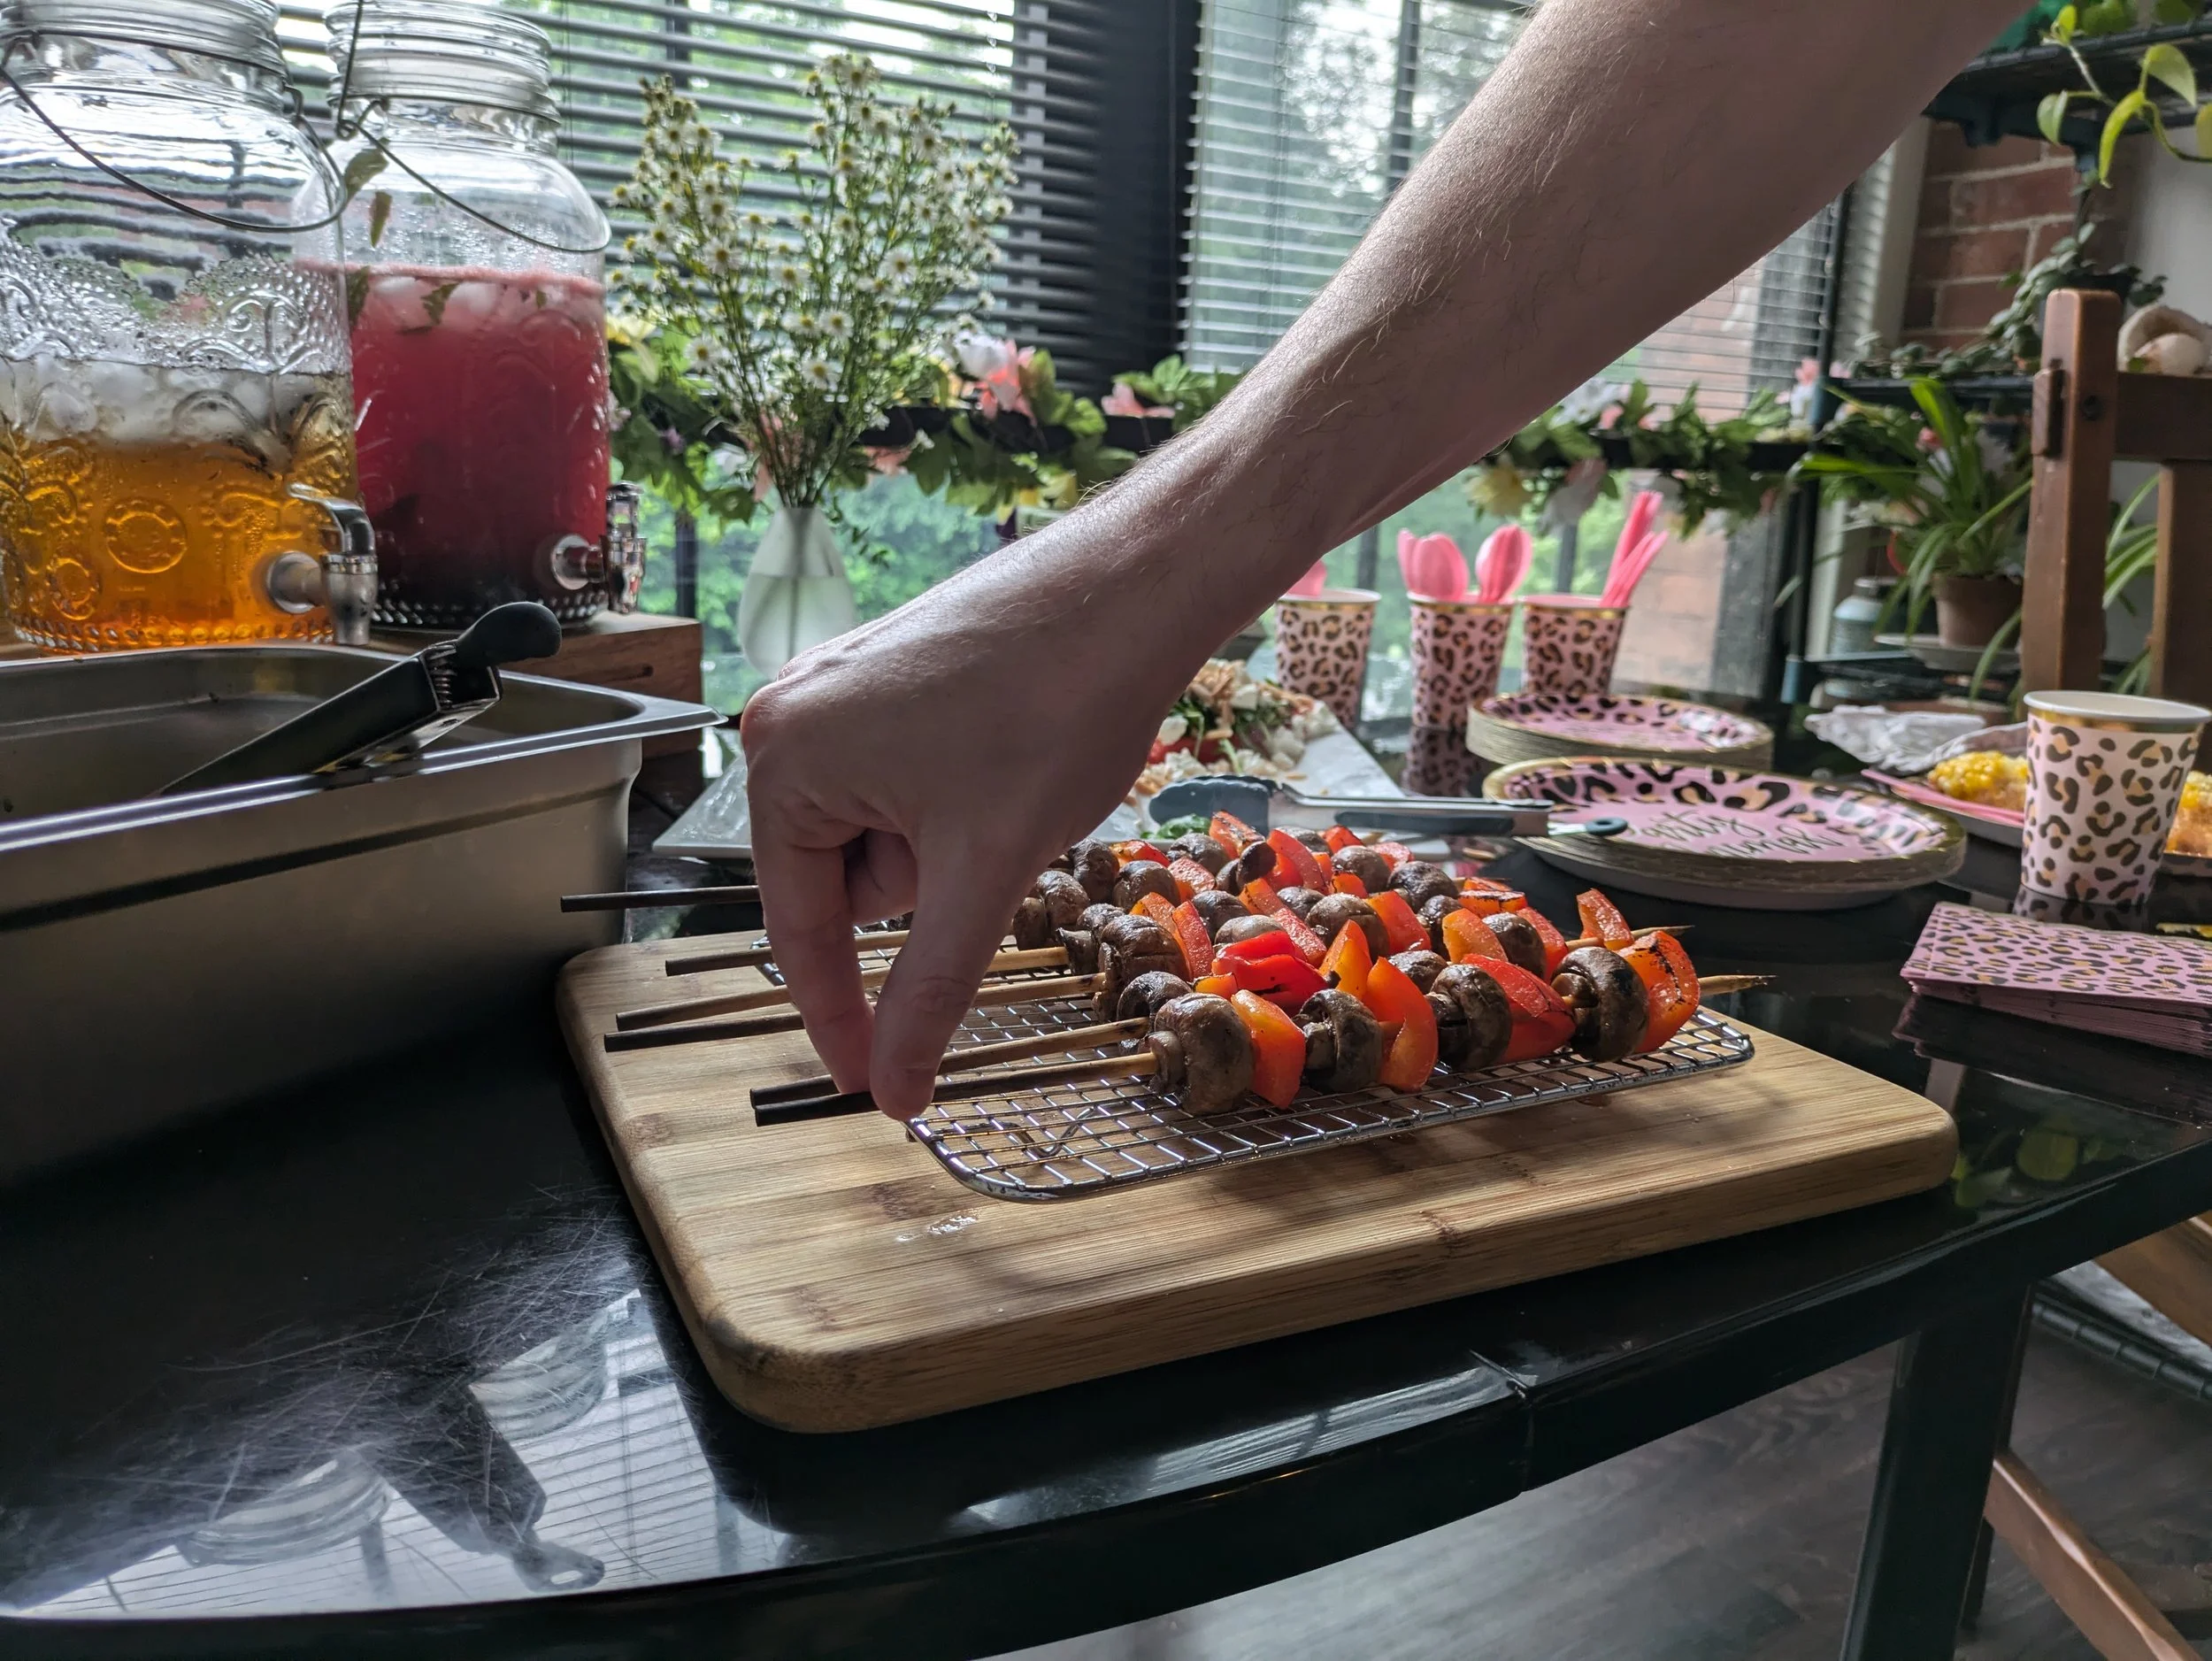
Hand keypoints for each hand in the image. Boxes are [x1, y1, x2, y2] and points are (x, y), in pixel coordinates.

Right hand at [741, 530, 1191, 1119]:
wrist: (1131, 591)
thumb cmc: (1053, 709)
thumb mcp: (982, 876)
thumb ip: (926, 993)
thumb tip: (891, 1093)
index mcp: (781, 761)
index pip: (798, 928)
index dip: (841, 1015)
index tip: (868, 1085)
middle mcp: (789, 716)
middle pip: (840, 876)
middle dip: (924, 884)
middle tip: (992, 836)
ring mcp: (839, 687)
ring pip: (880, 832)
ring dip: (947, 843)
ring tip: (1009, 786)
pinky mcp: (889, 674)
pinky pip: (901, 780)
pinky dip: (956, 803)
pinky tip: (1007, 761)